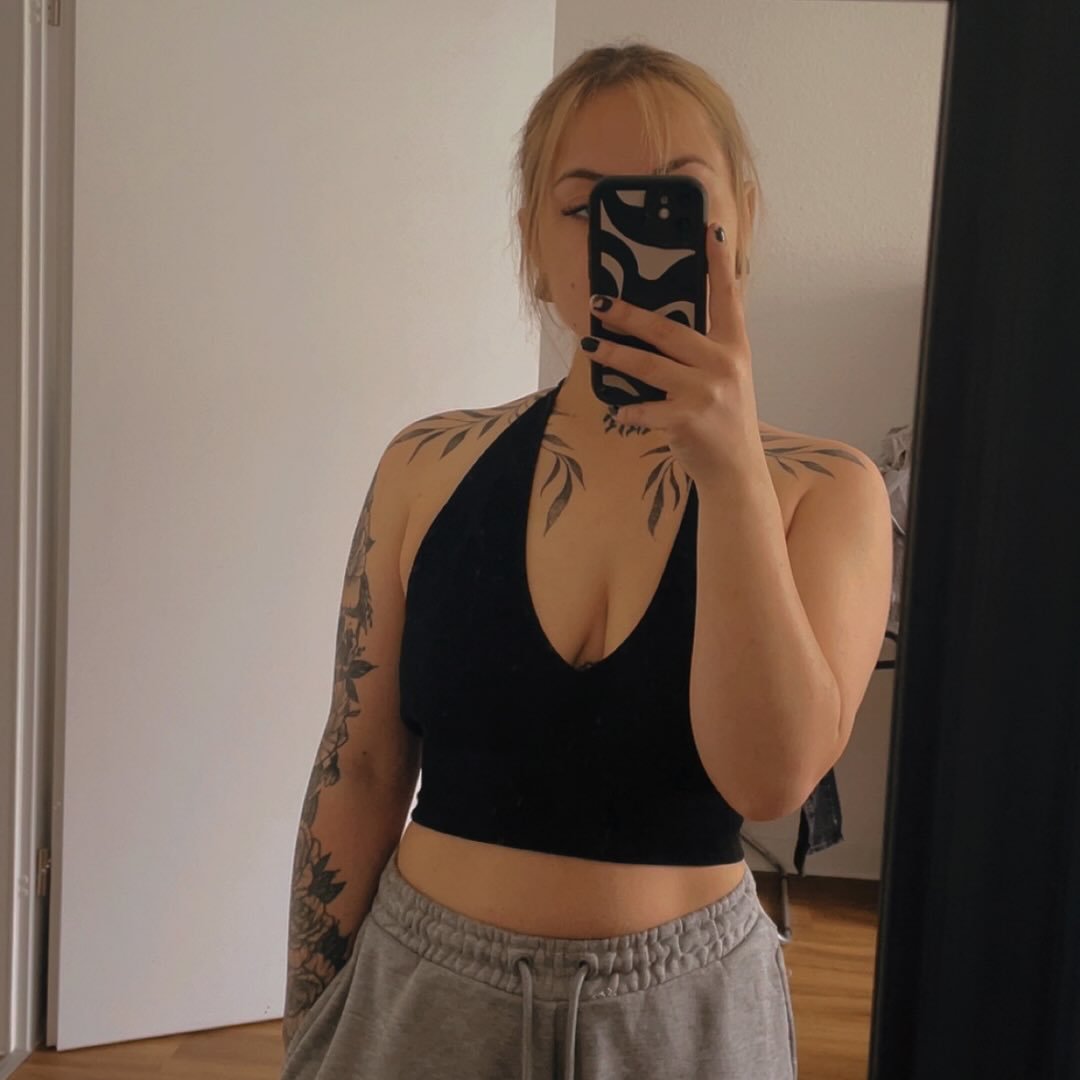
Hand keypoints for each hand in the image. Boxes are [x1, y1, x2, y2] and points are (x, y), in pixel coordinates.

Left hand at [582, 222, 764, 486]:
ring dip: (615, 354)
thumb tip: (658, 323)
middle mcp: (722, 364)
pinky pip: (645, 410)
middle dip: (630, 315)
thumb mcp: (725, 377)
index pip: (728, 297)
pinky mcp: (687, 421)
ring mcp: (705, 393)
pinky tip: (616, 408)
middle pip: (669, 330)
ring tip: (590, 344)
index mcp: (734, 347)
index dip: (718, 264)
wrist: (736, 469)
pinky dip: (628, 410)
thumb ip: (702, 349)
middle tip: (600, 301)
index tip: (708, 230)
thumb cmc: (723, 419)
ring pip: (649, 366)